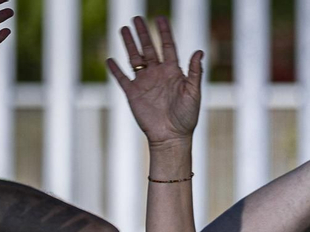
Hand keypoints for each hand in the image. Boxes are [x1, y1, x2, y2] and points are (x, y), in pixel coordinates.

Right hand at [106, 17, 203, 147]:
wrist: (171, 137)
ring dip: (129, 44)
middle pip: (149, 48)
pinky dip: (115, 69)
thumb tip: (199, 51)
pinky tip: (110, 59)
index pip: (168, 47)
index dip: (164, 32)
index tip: (161, 18)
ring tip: (123, 28)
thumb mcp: (193, 93)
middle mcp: (158, 74)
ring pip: (134, 58)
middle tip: (137, 18)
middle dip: (143, 33)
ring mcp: (145, 83)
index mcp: (173, 72)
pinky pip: (122, 78)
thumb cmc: (186, 117)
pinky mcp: (133, 93)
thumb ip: (195, 72)